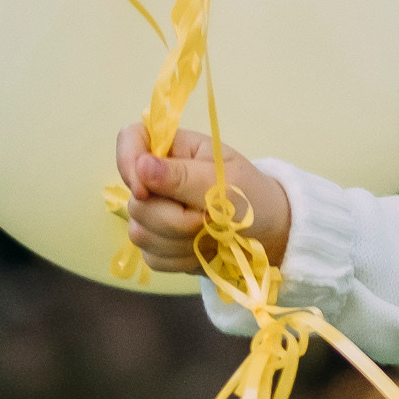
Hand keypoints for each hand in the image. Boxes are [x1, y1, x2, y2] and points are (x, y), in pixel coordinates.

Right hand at [113, 124, 291, 278]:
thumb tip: (142, 166)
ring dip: (180, 242)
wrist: (269, 234)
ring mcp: (155, 212)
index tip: (146, 192)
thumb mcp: (225, 181)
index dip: (129, 163)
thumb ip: (182, 176)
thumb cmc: (253, 196)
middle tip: (208, 218)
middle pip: (135, 201)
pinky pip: (151, 256)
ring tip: (211, 234)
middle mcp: (157, 178)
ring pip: (139, 233)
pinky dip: (179, 259)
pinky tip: (201, 250)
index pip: (130, 139)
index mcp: (174, 149)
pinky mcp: (158, 243)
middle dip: (173, 219)